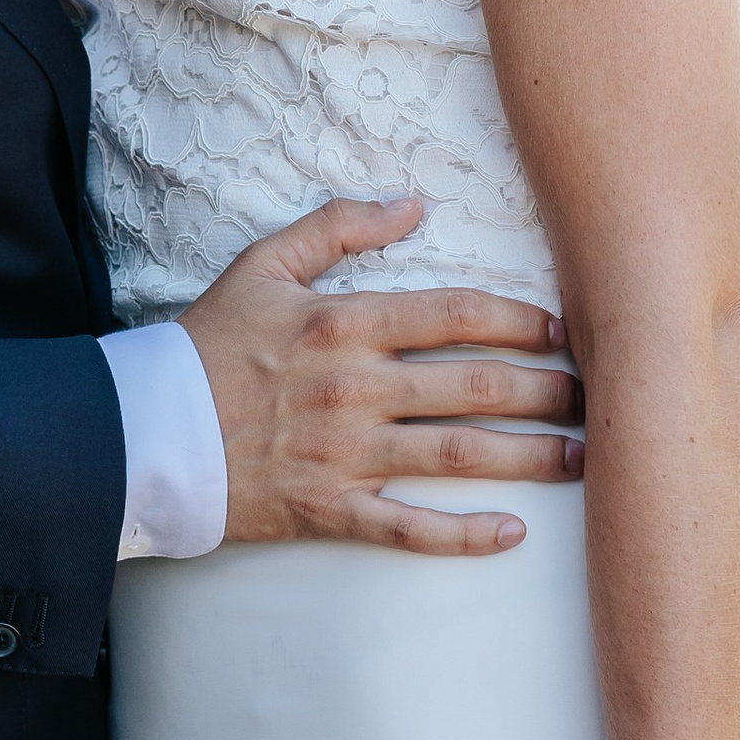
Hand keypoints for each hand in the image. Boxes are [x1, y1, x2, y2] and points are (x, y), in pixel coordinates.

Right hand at [178, 195, 582, 557]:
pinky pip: (410, 528)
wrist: (142, 430)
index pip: (459, 315)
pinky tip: (513, 533)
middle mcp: (356, 388)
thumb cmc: (205, 344)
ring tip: (584, 459)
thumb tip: (412, 204)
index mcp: (345, 323)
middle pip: (477, 387)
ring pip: (460, 456)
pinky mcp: (329, 509)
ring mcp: (346, 453)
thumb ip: (338, 227)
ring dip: (532, 458)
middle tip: (596, 398)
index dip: (523, 321)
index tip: (563, 330)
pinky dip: (465, 535)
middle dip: (548, 392)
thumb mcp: (262, 266)